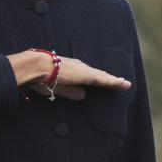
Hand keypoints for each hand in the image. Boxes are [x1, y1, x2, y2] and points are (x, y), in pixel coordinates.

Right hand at [8, 50, 130, 100]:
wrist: (36, 67)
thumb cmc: (40, 77)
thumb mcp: (57, 88)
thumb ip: (71, 92)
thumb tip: (83, 95)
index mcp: (71, 70)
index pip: (87, 76)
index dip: (97, 79)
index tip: (104, 82)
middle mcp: (79, 67)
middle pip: (97, 75)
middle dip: (108, 79)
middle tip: (119, 83)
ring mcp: (84, 70)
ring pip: (102, 77)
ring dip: (114, 81)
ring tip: (125, 84)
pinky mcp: (87, 74)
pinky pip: (104, 79)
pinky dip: (114, 82)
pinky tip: (124, 84)